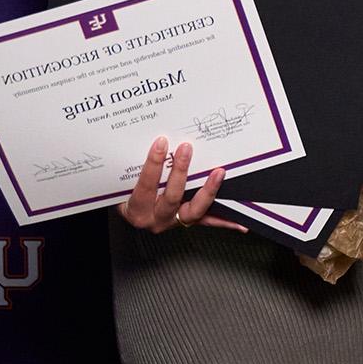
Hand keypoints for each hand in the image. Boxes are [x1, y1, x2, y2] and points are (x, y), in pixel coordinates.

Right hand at [118, 138, 245, 233]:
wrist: (131, 214)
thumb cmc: (124, 196)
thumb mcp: (121, 184)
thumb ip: (133, 167)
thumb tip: (151, 140)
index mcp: (136, 209)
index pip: (145, 186)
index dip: (153, 165)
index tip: (161, 143)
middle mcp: (156, 219)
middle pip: (171, 197)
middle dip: (180, 171)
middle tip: (187, 148)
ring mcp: (174, 221)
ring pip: (194, 210)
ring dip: (208, 190)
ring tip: (218, 173)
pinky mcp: (188, 221)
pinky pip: (208, 221)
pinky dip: (225, 222)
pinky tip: (240, 223)